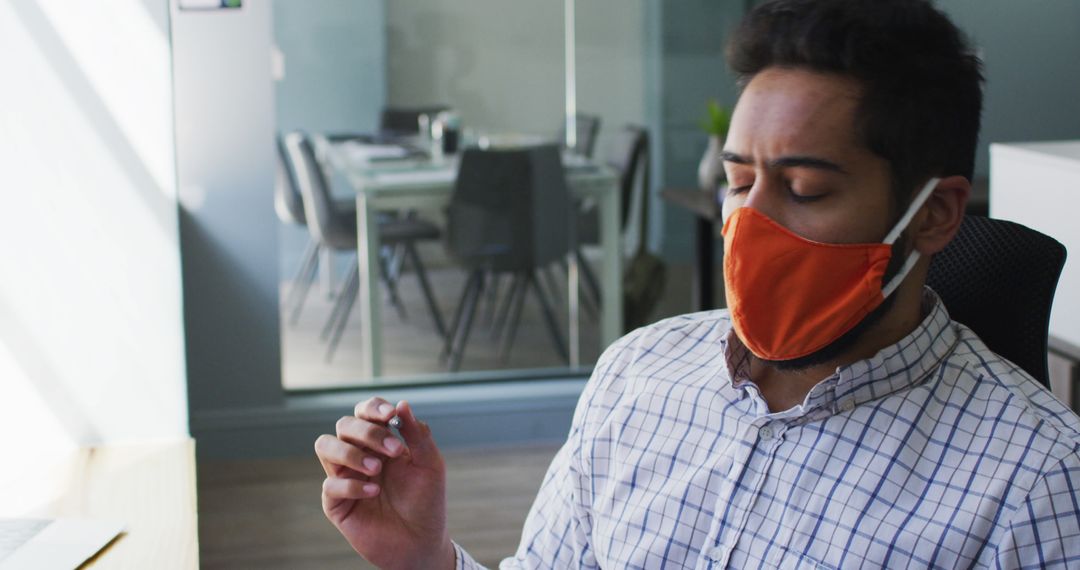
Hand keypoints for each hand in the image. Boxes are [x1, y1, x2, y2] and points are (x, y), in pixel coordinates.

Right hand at [315, 399, 453, 569]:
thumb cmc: (426, 501)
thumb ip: (417, 435)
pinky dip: (352, 485)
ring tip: (377, 468)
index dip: (373, 407)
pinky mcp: (336, 503)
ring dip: (350, 452)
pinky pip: (330, 484)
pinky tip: (375, 492)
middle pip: (344, 425)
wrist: (421, 542)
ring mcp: (345, 477)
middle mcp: (359, 454)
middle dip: (367, 432)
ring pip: (325, 446)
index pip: (365, 412)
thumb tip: (403, 404)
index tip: (389, 414)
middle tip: (394, 450)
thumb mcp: (430, 465)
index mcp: (380, 441)